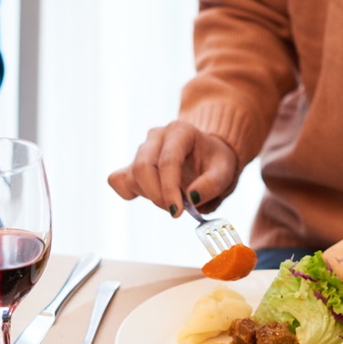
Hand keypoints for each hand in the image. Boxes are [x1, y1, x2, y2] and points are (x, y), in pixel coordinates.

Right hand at [107, 120, 238, 215]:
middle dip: (157, 195)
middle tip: (176, 210)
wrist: (207, 156)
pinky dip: (129, 193)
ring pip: (131, 176)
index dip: (169, 189)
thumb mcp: (225, 172)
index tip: (178, 212)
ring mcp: (142, 149)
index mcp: (180, 131)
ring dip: (149, 196)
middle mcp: (157, 136)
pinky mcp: (132, 164)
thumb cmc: (215, 162)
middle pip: (142, 167)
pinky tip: (150, 195)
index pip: (167, 161)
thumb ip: (212, 185)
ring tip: (171, 200)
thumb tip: (192, 198)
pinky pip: (117, 180)